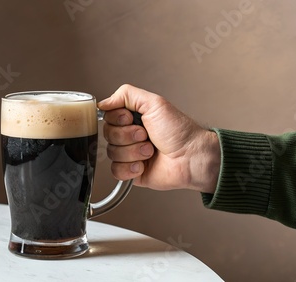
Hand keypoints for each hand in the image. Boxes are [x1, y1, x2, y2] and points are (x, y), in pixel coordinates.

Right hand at [98, 84, 219, 193]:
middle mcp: (130, 135)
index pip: (108, 116)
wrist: (191, 157)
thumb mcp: (154, 103)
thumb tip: (103, 102)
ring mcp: (130, 154)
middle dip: (128, 136)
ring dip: (133, 152)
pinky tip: (143, 165)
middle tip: (146, 135)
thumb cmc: (179, 131)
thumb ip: (126, 95)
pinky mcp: (132, 172)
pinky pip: (116, 171)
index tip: (131, 119)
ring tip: (150, 151)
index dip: (117, 119)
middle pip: (108, 135)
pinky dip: (130, 168)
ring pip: (111, 153)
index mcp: (133, 118)